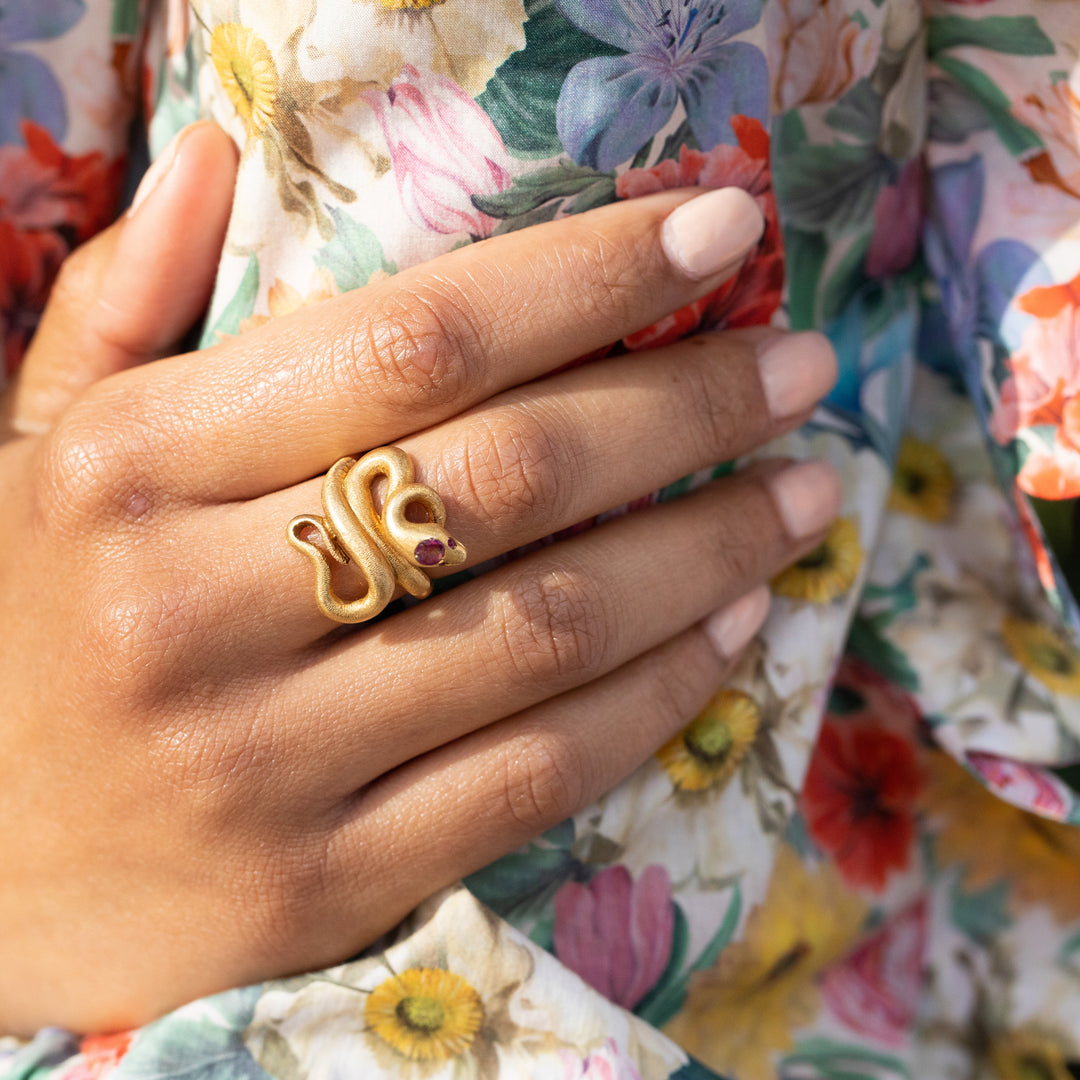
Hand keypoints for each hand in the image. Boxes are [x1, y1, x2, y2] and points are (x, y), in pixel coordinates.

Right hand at [0, 123, 837, 1034]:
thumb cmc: (18, 631)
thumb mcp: (38, 454)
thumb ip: (125, 300)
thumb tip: (219, 152)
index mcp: (136, 469)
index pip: (412, 338)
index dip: (587, 275)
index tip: (721, 232)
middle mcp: (199, 609)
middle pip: (511, 477)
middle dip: (690, 408)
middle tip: (802, 370)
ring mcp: (267, 762)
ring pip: (548, 632)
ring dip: (709, 551)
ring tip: (804, 496)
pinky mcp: (324, 881)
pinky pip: (533, 775)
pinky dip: (658, 698)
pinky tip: (732, 629)